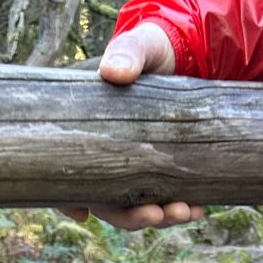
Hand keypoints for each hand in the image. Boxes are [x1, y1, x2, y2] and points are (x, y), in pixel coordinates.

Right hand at [59, 23, 204, 232]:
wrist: (186, 50)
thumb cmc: (152, 48)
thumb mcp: (140, 46)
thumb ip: (128, 53)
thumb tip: (113, 73)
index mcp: (85, 130)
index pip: (63, 174)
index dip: (66, 199)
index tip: (82, 214)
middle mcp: (105, 154)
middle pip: (104, 201)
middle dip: (129, 216)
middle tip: (155, 216)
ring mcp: (131, 165)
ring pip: (135, 206)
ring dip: (158, 217)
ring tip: (186, 212)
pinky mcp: (157, 167)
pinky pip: (162, 198)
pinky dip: (179, 206)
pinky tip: (198, 208)